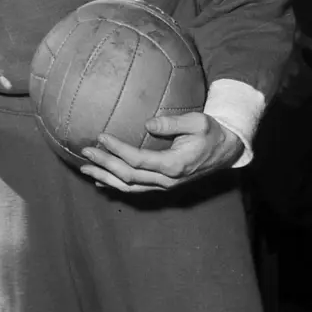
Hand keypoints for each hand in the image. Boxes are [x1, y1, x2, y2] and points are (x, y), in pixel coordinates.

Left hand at [79, 112, 243, 194]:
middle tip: (85, 152)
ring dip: (106, 178)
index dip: (117, 149)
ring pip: (129, 187)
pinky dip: (117, 186)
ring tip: (86, 169)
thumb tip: (148, 123)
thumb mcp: (198, 122)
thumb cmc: (211, 132)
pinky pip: (136, 189)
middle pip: (128, 176)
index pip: (137, 160)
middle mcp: (167, 180)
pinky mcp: (163, 185)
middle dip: (105, 164)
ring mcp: (165, 186)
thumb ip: (172, 123)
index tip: (101, 136)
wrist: (226, 150)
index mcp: (174, 165)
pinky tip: (102, 181)